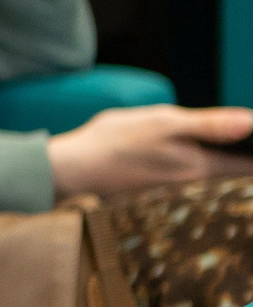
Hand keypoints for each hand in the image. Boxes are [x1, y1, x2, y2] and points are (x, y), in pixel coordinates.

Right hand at [48, 104, 252, 196]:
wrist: (72, 168)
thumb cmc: (114, 143)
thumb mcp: (161, 124)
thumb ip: (208, 124)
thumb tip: (251, 122)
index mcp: (201, 166)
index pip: (251, 165)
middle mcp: (195, 181)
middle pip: (238, 170)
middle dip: (246, 152)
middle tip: (245, 132)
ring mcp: (178, 184)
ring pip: (217, 170)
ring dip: (227, 154)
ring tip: (232, 135)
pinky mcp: (162, 181)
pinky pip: (197, 171)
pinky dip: (206, 157)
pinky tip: (196, 143)